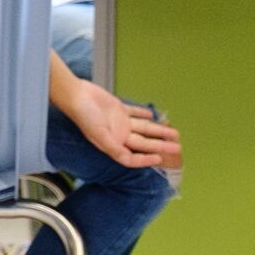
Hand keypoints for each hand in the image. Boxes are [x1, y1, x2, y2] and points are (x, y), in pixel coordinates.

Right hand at [56, 76, 181, 169]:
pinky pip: (135, 113)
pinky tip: (154, 115)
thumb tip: (128, 159)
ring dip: (159, 131)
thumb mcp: (98, 134)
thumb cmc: (84, 116)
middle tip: (177, 147)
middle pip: (144, 143)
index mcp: (113, 143)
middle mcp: (118, 135)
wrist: (76, 94)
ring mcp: (119, 122)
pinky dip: (144, 114)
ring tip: (174, 133)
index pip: (132, 157)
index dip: (145, 160)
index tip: (159, 159)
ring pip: (144, 129)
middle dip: (161, 145)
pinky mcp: (119, 109)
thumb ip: (113, 147)